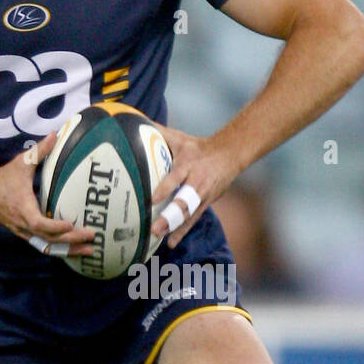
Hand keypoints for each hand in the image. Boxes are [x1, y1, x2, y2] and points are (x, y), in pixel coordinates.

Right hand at [0, 133, 94, 256]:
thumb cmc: (4, 177)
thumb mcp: (22, 162)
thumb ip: (40, 150)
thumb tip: (56, 134)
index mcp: (23, 208)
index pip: (38, 223)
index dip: (54, 226)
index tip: (70, 224)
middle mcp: (24, 224)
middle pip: (49, 239)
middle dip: (71, 241)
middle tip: (92, 237)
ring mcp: (24, 232)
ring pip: (48, 248)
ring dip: (69, 251)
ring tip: (90, 252)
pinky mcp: (26, 235)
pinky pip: (44, 247)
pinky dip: (60, 251)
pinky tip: (76, 251)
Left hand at [150, 124, 239, 249]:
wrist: (228, 155)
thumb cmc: (198, 147)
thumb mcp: (179, 138)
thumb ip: (157, 132)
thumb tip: (135, 120)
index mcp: (188, 166)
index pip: (175, 178)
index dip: (165, 189)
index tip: (152, 199)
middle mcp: (196, 183)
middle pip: (183, 202)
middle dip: (169, 216)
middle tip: (154, 227)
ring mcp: (201, 196)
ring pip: (188, 214)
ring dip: (173, 227)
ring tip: (159, 237)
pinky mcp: (205, 204)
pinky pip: (192, 220)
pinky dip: (181, 231)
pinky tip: (170, 243)